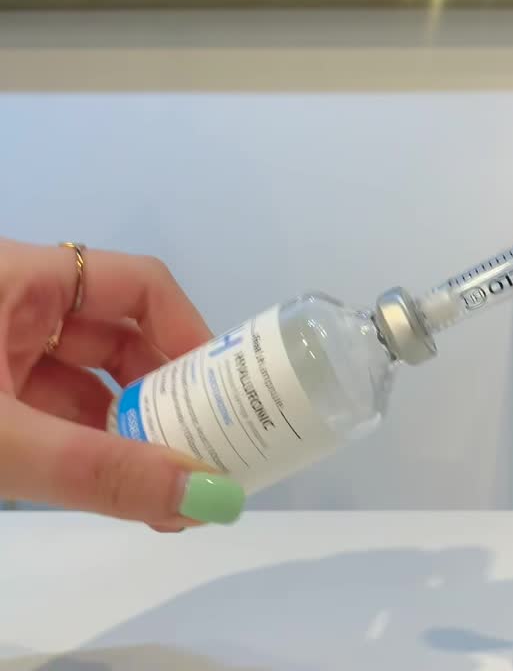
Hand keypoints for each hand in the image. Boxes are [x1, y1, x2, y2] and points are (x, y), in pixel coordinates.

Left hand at [0, 238, 243, 528]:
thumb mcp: (1, 437)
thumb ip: (96, 470)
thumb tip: (210, 499)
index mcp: (24, 278)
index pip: (141, 286)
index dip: (190, 334)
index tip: (225, 394)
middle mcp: (18, 305)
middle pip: (121, 338)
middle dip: (166, 398)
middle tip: (206, 452)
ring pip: (87, 382)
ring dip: (130, 433)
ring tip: (171, 486)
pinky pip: (52, 411)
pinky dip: (87, 447)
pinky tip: (119, 489)